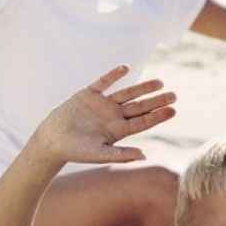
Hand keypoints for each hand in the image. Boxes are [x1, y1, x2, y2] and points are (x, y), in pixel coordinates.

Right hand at [33, 66, 176, 165]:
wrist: (52, 141)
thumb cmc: (75, 151)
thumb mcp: (99, 154)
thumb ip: (121, 154)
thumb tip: (144, 156)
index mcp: (118, 131)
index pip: (142, 122)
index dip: (158, 116)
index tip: (173, 110)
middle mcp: (113, 116)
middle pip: (139, 107)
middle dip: (156, 101)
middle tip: (174, 95)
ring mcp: (101, 104)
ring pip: (126, 93)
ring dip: (141, 87)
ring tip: (159, 82)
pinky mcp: (88, 94)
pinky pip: (103, 82)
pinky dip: (113, 75)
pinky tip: (126, 68)